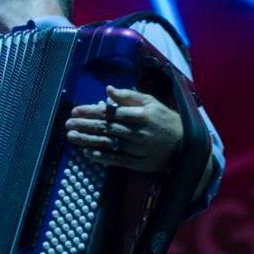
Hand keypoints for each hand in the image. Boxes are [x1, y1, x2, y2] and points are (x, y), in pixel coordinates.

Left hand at [65, 85, 182, 171]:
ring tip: (71, 137)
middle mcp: (137, 132)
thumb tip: (107, 89)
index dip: (91, 111)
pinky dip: (101, 157)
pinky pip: (116, 160)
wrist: (186, 146)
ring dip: (87, 141)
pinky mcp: (138, 163)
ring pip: (108, 144)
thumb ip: (128, 96)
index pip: (110, 112)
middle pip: (106, 128)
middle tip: (67, 124)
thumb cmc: (166, 120)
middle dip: (85, 125)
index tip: (75, 110)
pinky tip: (87, 153)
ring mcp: (137, 149)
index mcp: (140, 115)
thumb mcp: (151, 102)